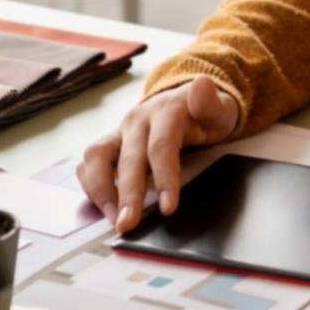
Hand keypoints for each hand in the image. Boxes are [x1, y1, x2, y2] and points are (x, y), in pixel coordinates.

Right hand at [77, 76, 239, 233]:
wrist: (187, 104)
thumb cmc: (205, 114)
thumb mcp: (221, 108)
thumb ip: (211, 102)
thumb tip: (202, 84)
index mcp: (166, 111)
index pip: (162, 146)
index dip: (163, 177)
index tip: (168, 207)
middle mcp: (138, 120)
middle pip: (128, 159)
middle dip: (127, 195)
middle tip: (128, 225)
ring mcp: (120, 132)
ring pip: (97, 157)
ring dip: (101, 191)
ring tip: (114, 220)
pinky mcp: (110, 144)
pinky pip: (89, 163)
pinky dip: (91, 185)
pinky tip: (103, 207)